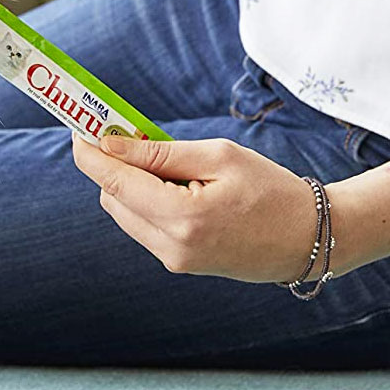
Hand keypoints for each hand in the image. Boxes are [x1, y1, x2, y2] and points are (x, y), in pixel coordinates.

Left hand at [72, 135, 317, 282]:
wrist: (311, 239)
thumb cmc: (272, 189)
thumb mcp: (219, 156)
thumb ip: (159, 152)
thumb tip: (108, 143)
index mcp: (182, 216)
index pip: (112, 181)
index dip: (89, 152)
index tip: (79, 126)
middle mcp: (170, 245)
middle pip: (111, 196)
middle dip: (115, 165)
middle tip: (133, 135)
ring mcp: (172, 259)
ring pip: (123, 211)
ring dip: (132, 184)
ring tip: (172, 166)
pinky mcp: (177, 263)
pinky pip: (143, 225)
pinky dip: (147, 201)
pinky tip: (179, 188)